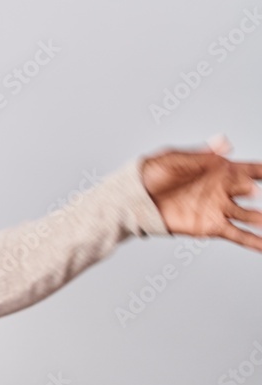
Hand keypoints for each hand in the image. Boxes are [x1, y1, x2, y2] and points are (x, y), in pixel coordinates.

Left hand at [139, 134, 261, 250]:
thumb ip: (201, 154)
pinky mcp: (210, 226)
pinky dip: (253, 241)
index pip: (249, 169)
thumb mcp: (174, 158)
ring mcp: (218, 209)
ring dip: (261, 220)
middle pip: (253, 192)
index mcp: (217, 170)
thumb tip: (224, 142)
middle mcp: (222, 190)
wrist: (134, 198)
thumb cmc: (151, 174)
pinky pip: (237, 235)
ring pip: (250, 216)